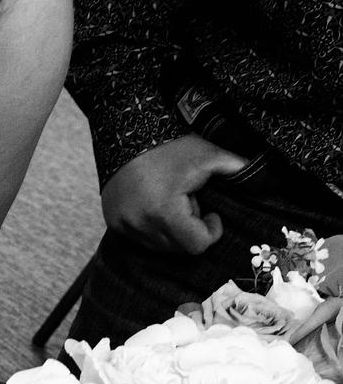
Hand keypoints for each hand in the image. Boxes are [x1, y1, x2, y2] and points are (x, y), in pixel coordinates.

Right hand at [101, 135, 248, 253]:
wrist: (127, 134)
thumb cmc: (170, 146)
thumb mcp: (208, 155)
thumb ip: (238, 168)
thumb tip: (269, 176)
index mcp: (164, 212)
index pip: (195, 246)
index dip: (210, 233)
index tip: (212, 215)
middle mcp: (141, 224)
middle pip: (177, 248)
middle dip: (190, 229)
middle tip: (190, 202)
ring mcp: (124, 225)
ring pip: (158, 246)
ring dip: (171, 230)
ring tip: (171, 201)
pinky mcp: (114, 222)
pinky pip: (139, 237)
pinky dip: (152, 227)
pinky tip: (154, 203)